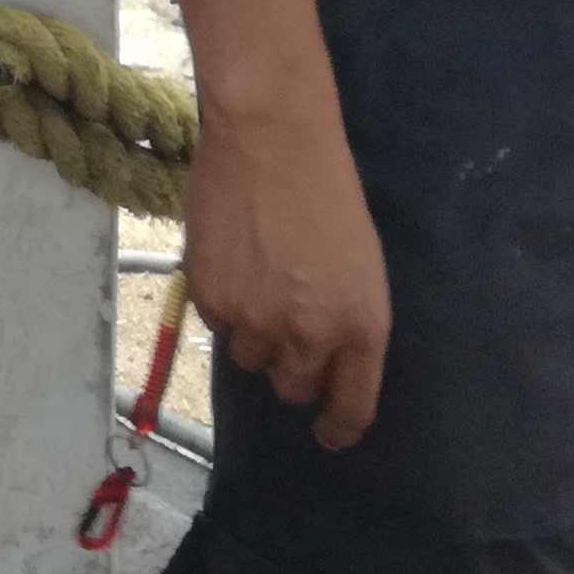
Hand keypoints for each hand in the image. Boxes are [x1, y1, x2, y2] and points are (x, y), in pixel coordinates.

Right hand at [182, 104, 389, 450]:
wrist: (270, 140)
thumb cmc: (327, 194)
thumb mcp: (360, 266)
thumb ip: (346, 322)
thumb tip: (320, 362)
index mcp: (361, 327)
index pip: (352, 406)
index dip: (339, 427)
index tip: (329, 432)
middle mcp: (310, 335)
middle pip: (294, 388)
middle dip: (293, 367)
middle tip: (287, 326)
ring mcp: (256, 320)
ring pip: (251, 359)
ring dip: (255, 334)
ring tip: (257, 280)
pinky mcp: (212, 300)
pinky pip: (217, 324)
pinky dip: (224, 303)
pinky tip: (232, 260)